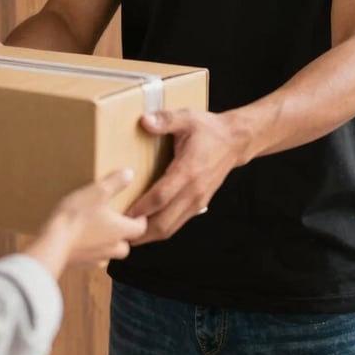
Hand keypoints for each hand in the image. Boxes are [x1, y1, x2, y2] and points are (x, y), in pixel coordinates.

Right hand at [26, 169, 146, 275]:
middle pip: (126, 245)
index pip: (140, 228)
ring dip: (107, 243)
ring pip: (109, 253)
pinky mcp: (80, 264)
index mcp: (120, 230)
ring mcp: (95, 258)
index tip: (138, 213)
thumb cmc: (77, 217)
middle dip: (124, 235)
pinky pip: (91, 258)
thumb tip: (130, 173)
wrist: (52, 244)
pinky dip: (90, 249)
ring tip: (97, 230)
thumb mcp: (97, 192)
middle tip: (118, 222)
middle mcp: (111, 248)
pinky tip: (80, 239)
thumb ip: (115, 182)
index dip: (141, 220)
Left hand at [125, 108, 247, 244]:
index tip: (122, 215)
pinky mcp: (199, 204)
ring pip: (171, 227)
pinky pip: (177, 223)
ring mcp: (197, 201)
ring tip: (128, 236)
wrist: (235, 141)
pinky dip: (161, 229)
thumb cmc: (209, 130)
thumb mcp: (187, 118)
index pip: (161, 197)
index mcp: (188, 170)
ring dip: (149, 234)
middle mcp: (193, 191)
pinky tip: (146, 226)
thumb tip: (144, 121)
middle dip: (141, 232)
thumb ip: (166, 119)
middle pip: (164, 222)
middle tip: (118, 233)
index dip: (140, 208)